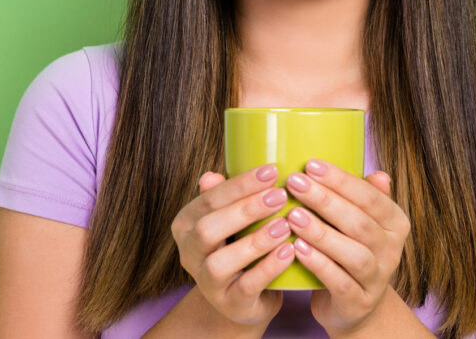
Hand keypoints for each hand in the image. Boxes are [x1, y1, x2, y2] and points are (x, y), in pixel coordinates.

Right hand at [170, 163, 294, 328]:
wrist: (242, 298)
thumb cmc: (238, 245)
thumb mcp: (231, 218)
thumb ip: (226, 195)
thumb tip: (210, 175)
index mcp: (186, 224)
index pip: (209, 199)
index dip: (240, 184)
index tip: (272, 171)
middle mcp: (189, 253)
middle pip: (208, 228)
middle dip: (245, 210)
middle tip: (280, 195)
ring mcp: (207, 283)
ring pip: (221, 262)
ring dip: (255, 241)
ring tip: (285, 224)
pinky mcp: (229, 304)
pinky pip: (246, 286)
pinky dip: (268, 268)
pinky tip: (289, 251)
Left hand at [283, 159, 411, 333]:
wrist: (355, 307)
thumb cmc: (350, 251)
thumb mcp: (359, 221)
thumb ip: (363, 197)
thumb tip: (378, 173)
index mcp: (395, 223)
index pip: (371, 197)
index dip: (341, 180)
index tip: (310, 164)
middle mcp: (392, 251)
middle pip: (360, 222)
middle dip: (326, 200)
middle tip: (294, 183)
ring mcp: (377, 279)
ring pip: (353, 253)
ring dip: (321, 233)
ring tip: (292, 215)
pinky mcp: (358, 303)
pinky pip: (340, 282)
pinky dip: (319, 265)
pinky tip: (297, 249)